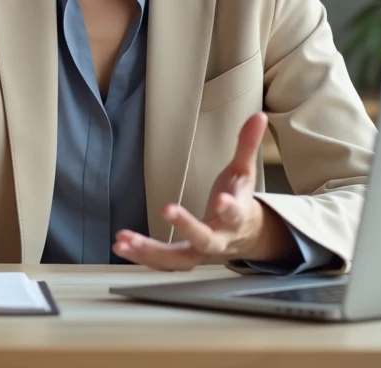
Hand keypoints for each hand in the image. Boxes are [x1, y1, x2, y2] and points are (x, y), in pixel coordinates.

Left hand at [113, 112, 293, 269]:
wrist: (244, 237)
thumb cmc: (239, 200)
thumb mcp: (244, 172)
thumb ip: (247, 145)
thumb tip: (258, 116)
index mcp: (237, 218)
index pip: (236, 213)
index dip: (229, 208)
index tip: (221, 199)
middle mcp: (219, 240)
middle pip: (205, 239)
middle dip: (187, 226)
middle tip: (168, 209)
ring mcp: (200, 253)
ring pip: (178, 260)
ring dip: (151, 251)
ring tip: (125, 239)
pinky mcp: (184, 259)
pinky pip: (162, 264)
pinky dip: (142, 258)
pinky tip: (121, 246)